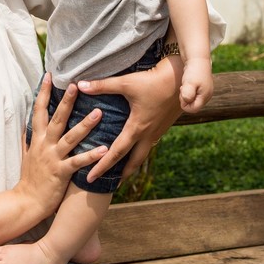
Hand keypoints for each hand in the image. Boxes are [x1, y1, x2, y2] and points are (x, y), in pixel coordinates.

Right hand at [16, 74, 104, 215]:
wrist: (26, 202)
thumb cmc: (29, 179)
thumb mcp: (26, 155)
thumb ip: (29, 139)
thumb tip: (27, 126)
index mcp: (36, 139)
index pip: (39, 110)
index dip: (44, 92)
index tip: (50, 76)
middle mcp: (44, 145)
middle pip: (56, 118)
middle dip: (67, 101)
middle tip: (77, 84)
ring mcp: (52, 158)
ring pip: (70, 137)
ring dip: (85, 124)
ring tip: (99, 112)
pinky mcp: (61, 172)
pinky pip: (78, 161)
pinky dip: (91, 155)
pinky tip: (105, 149)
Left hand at [77, 58, 181, 182]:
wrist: (183, 78)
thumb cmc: (154, 80)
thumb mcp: (127, 82)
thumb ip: (103, 86)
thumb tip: (80, 85)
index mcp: (137, 128)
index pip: (116, 153)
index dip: (102, 166)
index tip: (90, 178)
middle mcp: (148, 134)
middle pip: (134, 162)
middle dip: (121, 175)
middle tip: (110, 185)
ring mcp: (158, 131)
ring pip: (144, 154)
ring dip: (132, 164)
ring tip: (122, 171)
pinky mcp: (163, 125)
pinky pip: (149, 144)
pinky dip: (140, 150)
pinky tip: (136, 146)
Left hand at [179, 59, 214, 112]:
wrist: (197, 57)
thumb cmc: (193, 70)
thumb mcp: (189, 83)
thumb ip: (188, 94)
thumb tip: (187, 101)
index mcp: (205, 96)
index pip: (193, 109)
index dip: (184, 104)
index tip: (182, 93)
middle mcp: (207, 95)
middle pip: (193, 105)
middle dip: (185, 99)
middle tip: (183, 87)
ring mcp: (205, 91)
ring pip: (193, 99)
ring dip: (186, 94)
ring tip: (185, 84)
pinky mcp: (202, 86)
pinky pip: (193, 94)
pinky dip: (188, 90)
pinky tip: (187, 82)